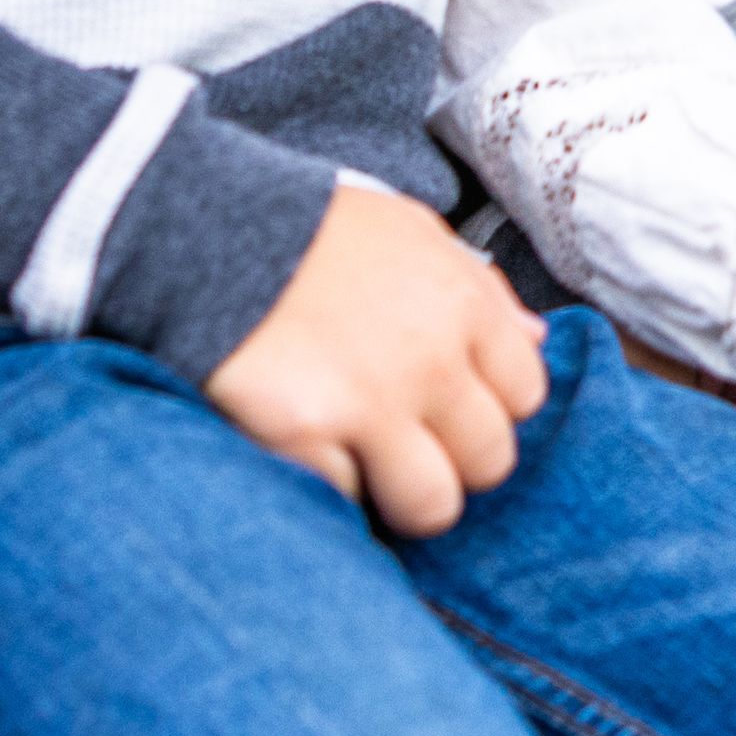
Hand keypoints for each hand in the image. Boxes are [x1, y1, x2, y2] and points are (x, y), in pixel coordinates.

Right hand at [202, 184, 553, 535]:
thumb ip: (477, 286)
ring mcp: (370, 404)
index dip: (489, 407)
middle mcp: (431, 360)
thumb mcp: (409, 232)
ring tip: (368, 466)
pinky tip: (308, 450)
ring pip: (433, 505)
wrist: (198, 230)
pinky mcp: (304, 437)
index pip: (526, 395)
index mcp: (464, 305)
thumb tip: (537, 338)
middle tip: (407, 443)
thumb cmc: (311, 233)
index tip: (450, 404)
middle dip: (453, 461)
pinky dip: (330, 486)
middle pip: (490, 461)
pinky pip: (347, 501)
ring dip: (403, 496)